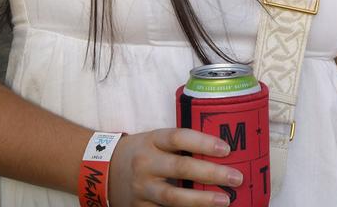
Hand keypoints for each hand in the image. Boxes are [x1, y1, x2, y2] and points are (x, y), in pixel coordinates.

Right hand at [108, 128, 243, 206]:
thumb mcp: (154, 141)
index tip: (226, 149)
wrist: (101, 170)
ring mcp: (141, 188)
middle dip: (211, 173)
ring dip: (201, 200)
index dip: (203, 142)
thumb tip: (220, 152)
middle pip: (180, 167)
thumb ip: (180, 145)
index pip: (179, 137)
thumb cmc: (140, 152)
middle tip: (235, 177)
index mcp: (152, 141)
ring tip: (224, 200)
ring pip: (173, 196)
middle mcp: (145, 163)